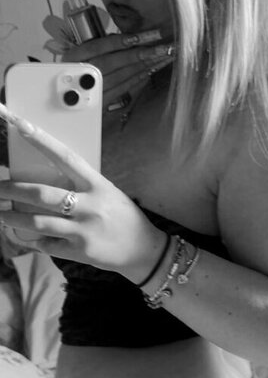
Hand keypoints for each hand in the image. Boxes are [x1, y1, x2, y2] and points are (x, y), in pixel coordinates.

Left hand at [0, 104, 165, 281]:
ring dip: (14, 218)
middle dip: (12, 190)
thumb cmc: (123, 217)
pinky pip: (47, 244)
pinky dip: (36, 241)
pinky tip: (32, 238)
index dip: (41, 141)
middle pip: (41, 194)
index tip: (20, 126)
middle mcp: (89, 205)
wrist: (144, 250)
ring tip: (3, 215)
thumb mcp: (107, 193)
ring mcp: (83, 230)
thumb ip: (81, 186)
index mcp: (97, 184)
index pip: (65, 157)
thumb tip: (46, 178)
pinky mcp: (80, 251)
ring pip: (38, 222)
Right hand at [62, 30, 174, 112]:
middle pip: (118, 61)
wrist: (58, 98)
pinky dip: (139, 78)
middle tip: (165, 46)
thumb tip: (129, 38)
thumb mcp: (78, 54)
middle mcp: (84, 71)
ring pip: (124, 75)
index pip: (102, 45)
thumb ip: (100, 46)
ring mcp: (94, 89)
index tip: (142, 35)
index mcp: (76, 55)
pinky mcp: (102, 102)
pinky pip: (124, 88)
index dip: (122, 40)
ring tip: (165, 56)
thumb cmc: (72, 70)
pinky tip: (152, 69)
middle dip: (144, 53)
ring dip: (147, 65)